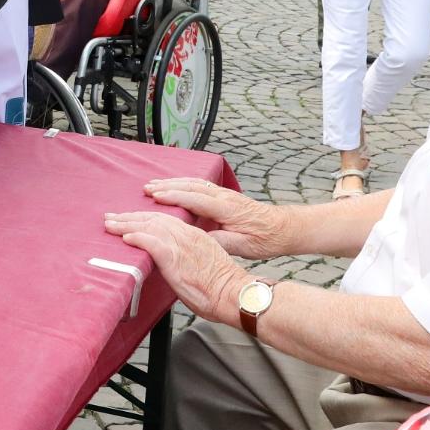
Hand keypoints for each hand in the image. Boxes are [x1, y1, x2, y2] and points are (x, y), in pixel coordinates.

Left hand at [101, 209, 243, 323]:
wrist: (233, 293)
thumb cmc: (220, 286)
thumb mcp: (202, 262)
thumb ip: (185, 257)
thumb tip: (171, 262)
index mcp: (193, 234)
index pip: (163, 219)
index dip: (143, 217)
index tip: (128, 218)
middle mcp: (186, 235)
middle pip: (152, 218)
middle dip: (129, 217)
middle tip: (110, 216)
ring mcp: (180, 245)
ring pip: (149, 226)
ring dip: (126, 224)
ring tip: (110, 224)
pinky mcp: (175, 258)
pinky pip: (151, 243)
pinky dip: (137, 238)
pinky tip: (124, 237)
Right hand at [138, 177, 289, 258]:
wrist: (284, 228)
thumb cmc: (265, 239)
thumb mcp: (243, 246)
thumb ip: (221, 241)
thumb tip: (198, 238)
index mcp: (226, 208)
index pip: (195, 199)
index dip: (174, 197)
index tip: (155, 196)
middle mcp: (223, 197)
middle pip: (190, 186)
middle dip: (167, 186)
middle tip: (146, 189)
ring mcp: (224, 194)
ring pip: (194, 183)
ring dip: (172, 183)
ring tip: (153, 186)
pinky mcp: (225, 196)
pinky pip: (199, 185)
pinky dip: (183, 184)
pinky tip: (174, 186)